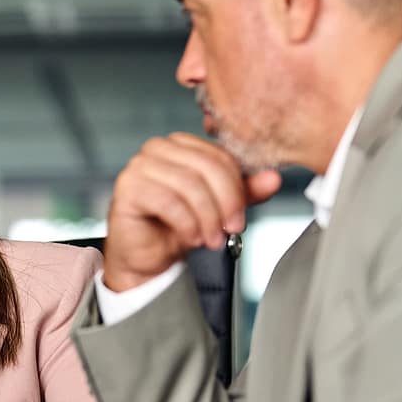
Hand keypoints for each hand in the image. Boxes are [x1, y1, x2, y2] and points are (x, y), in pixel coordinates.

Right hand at [104, 132, 280, 290]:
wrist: (148, 257)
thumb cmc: (178, 228)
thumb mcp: (219, 208)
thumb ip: (245, 191)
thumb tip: (273, 178)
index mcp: (181, 144)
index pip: (219, 155)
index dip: (237, 188)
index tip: (240, 218)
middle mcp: (157, 148)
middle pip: (206, 167)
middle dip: (225, 203)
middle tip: (230, 230)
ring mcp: (139, 165)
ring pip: (189, 184)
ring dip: (207, 218)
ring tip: (210, 239)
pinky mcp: (128, 187)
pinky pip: (168, 201)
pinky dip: (187, 223)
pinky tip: (190, 237)